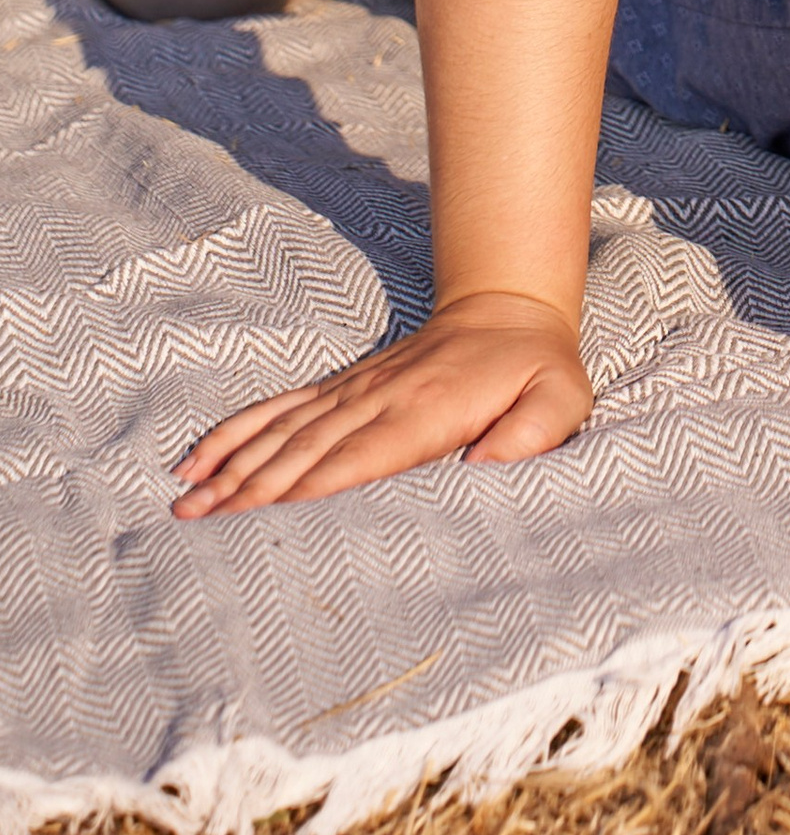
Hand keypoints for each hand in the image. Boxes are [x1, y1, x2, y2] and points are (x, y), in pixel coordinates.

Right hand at [171, 292, 592, 514]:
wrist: (510, 307)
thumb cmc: (537, 369)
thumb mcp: (559, 398)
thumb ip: (531, 434)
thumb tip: (483, 469)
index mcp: (426, 412)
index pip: (359, 457)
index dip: (310, 487)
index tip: (261, 516)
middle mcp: (378, 400)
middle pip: (305, 451)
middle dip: (251, 489)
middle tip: (196, 526)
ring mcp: (355, 391)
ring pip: (284, 433)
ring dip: (233, 467)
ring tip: (185, 504)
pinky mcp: (344, 388)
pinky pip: (283, 410)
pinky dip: (239, 432)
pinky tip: (200, 458)